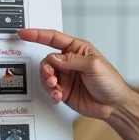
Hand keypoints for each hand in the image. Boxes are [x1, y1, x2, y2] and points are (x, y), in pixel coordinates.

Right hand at [17, 29, 132, 120]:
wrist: (114, 105)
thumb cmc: (111, 82)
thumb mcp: (93, 66)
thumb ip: (71, 60)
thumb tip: (54, 58)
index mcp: (78, 50)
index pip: (54, 38)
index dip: (38, 35)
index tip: (24, 33)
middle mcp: (70, 62)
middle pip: (47, 60)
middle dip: (46, 69)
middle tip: (52, 77)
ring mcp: (66, 76)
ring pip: (46, 75)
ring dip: (48, 81)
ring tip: (56, 87)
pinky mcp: (63, 90)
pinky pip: (50, 89)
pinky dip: (52, 92)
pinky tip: (59, 95)